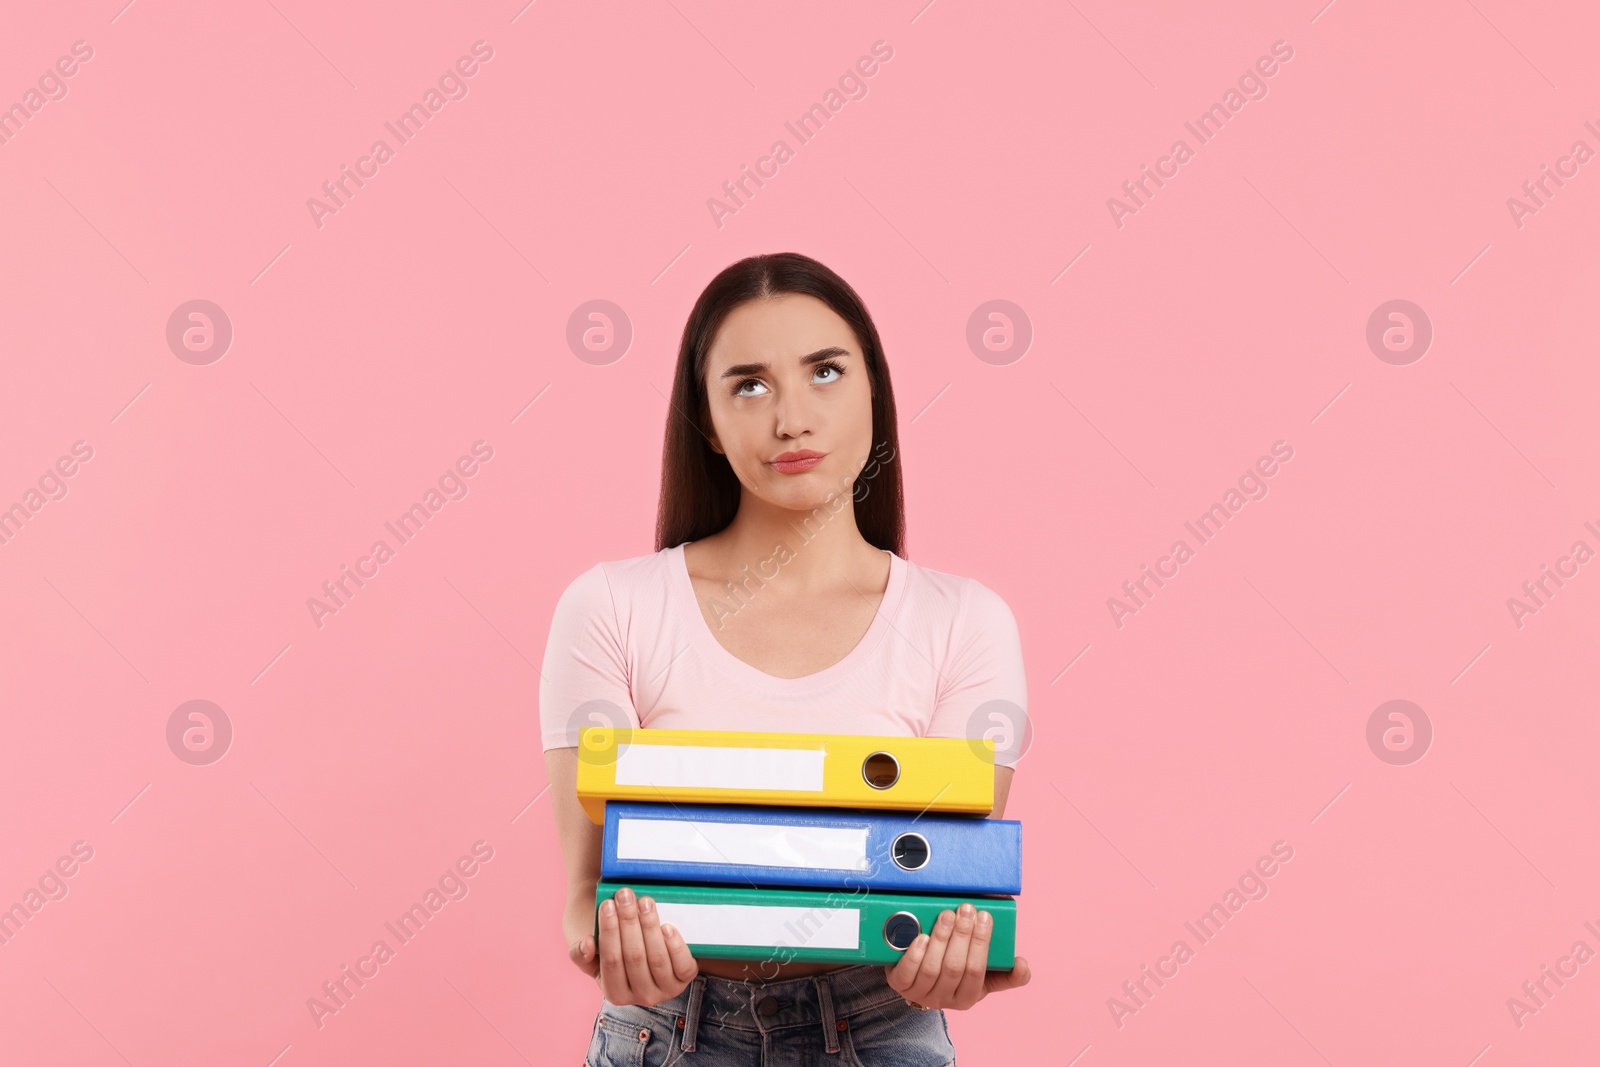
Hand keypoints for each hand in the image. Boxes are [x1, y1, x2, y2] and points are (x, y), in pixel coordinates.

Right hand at [571, 886, 697, 1006]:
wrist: (639, 950)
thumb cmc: (612, 951)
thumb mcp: (590, 957)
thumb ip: (580, 953)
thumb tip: (587, 944)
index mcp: (614, 994)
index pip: (611, 960)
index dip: (609, 931)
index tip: (607, 904)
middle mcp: (641, 997)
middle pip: (634, 957)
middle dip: (628, 921)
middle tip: (625, 894)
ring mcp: (665, 991)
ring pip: (657, 959)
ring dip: (650, 926)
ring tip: (644, 901)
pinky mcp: (685, 980)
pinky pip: (683, 966)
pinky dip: (675, 946)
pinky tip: (667, 926)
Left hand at [882, 902, 1031, 1010]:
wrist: (917, 977)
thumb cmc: (955, 969)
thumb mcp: (981, 975)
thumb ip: (1005, 972)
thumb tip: (1023, 965)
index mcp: (968, 997)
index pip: (977, 971)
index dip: (982, 943)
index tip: (985, 916)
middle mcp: (944, 999)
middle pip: (955, 967)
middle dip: (962, 935)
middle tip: (967, 908)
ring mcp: (920, 993)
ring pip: (932, 969)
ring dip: (941, 938)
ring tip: (947, 914)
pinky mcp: (900, 985)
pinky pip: (906, 974)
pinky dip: (915, 954)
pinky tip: (922, 936)